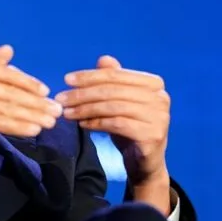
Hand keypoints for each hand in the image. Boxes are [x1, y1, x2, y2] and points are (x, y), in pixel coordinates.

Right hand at [0, 45, 63, 156]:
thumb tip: (10, 50)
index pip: (5, 74)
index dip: (28, 83)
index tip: (46, 92)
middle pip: (9, 91)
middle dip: (36, 102)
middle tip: (56, 111)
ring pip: (7, 107)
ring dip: (32, 116)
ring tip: (50, 122)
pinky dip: (19, 126)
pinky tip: (34, 130)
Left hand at [55, 55, 170, 187]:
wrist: (145, 161)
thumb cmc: (130, 126)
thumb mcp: (120, 101)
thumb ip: (114, 80)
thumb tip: (103, 59)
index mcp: (154, 83)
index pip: (116, 75)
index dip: (90, 76)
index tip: (66, 80)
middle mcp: (161, 98)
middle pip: (113, 90)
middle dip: (83, 94)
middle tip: (61, 99)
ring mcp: (159, 117)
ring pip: (113, 107)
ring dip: (85, 109)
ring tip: (67, 113)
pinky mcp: (152, 135)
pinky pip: (118, 124)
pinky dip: (96, 123)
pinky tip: (82, 124)